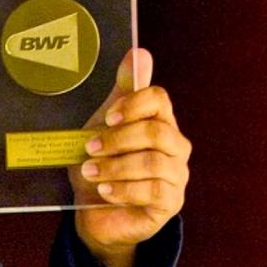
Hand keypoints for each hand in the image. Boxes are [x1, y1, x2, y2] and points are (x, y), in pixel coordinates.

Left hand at [70, 48, 190, 266]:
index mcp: (160, 121)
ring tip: (91, 173)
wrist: (94, 212)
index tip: (108, 117)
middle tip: (89, 149)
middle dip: (118, 140)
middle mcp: (175, 146)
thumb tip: (138, 54)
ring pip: (154, 162)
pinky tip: (105, 190)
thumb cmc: (102, 165)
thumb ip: (121, 94)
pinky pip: (154, 191)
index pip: (159, 99)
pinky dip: (125, 189)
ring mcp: (177, 175)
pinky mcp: (171, 203)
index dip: (134, 104)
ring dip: (116, 167)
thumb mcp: (103, 128)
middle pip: (156, 131)